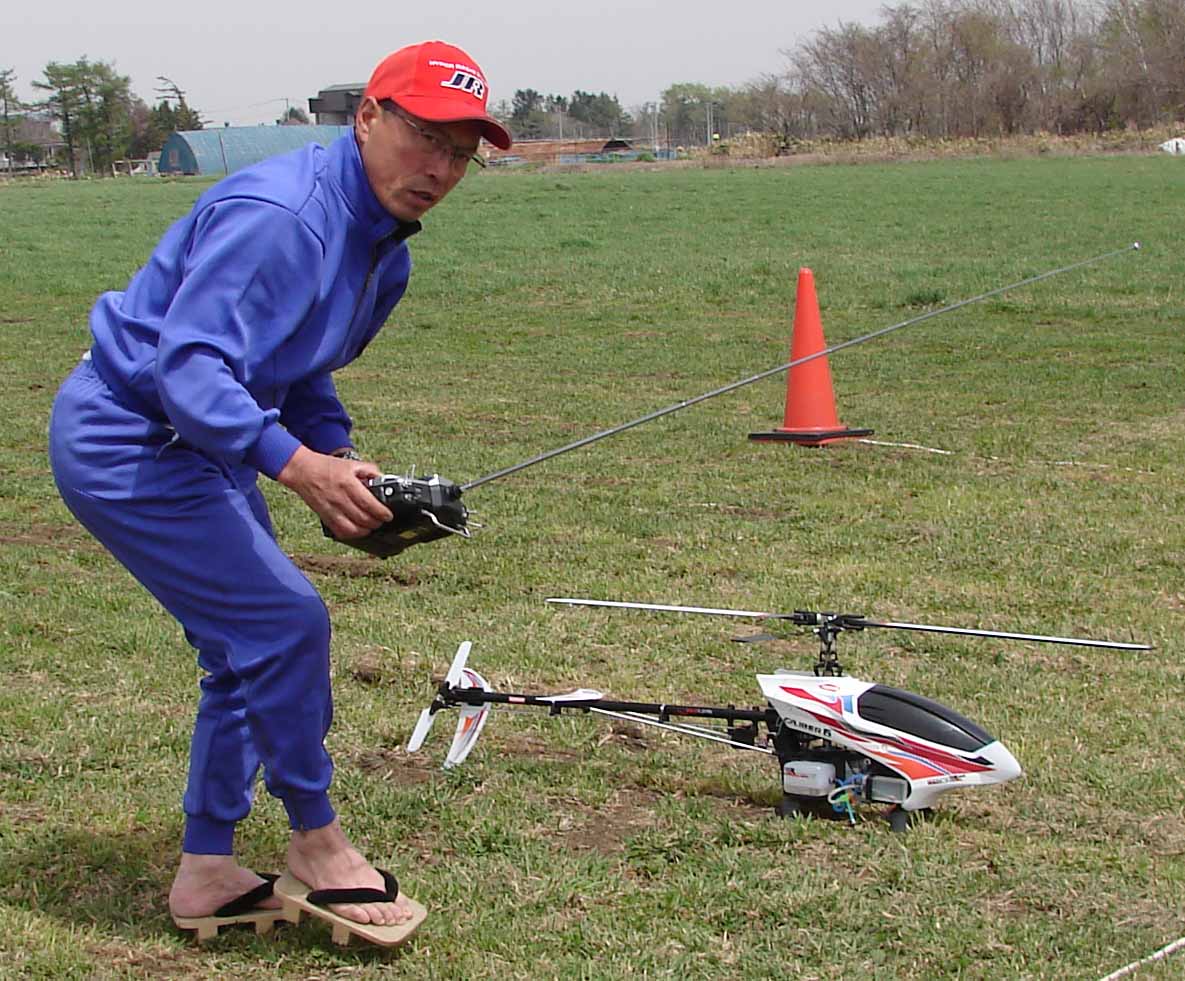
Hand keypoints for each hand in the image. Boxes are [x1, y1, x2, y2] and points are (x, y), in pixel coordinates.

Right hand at [277, 446, 392, 538]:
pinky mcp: (324, 517)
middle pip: (363, 519)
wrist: (302, 471)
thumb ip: (370, 471)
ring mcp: (331, 510)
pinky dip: (351, 534)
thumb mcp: (352, 464)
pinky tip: (357, 530)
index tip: (388, 515)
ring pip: (352, 529)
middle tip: (382, 520)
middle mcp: (339, 498)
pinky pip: (340, 532)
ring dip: (365, 531)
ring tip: (371, 526)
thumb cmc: (325, 467)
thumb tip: (384, 479)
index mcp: (348, 484)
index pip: (368, 504)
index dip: (382, 513)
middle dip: (377, 522)